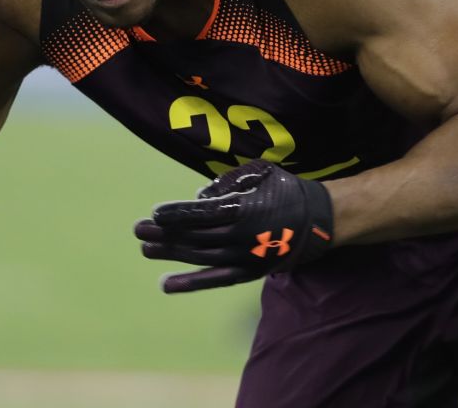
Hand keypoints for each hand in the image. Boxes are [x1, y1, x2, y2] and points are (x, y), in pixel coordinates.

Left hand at [134, 160, 334, 293]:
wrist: (318, 220)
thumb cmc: (283, 189)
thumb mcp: (257, 173)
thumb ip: (225, 184)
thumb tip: (198, 198)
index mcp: (242, 209)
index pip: (200, 213)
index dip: (176, 214)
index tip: (155, 213)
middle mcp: (240, 236)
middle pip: (194, 236)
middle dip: (164, 234)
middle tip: (138, 230)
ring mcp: (244, 257)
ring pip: (199, 256)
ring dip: (170, 254)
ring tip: (145, 249)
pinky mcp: (248, 272)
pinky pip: (214, 280)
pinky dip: (189, 283)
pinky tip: (166, 284)